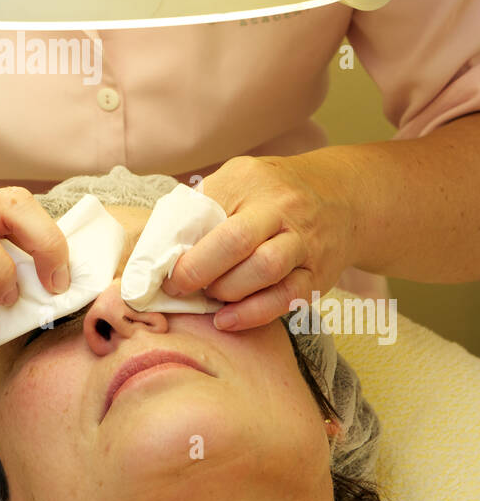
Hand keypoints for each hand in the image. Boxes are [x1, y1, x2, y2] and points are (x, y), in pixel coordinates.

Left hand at [162, 153, 358, 330]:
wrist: (341, 197)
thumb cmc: (272, 194)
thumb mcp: (237, 182)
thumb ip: (202, 208)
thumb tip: (158, 248)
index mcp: (249, 180)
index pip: (205, 210)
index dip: (177, 244)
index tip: (159, 267)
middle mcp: (281, 207)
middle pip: (235, 241)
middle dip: (199, 270)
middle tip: (178, 287)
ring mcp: (304, 240)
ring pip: (264, 269)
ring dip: (227, 290)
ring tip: (210, 297)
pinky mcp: (319, 273)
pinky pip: (287, 298)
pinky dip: (253, 314)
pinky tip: (227, 320)